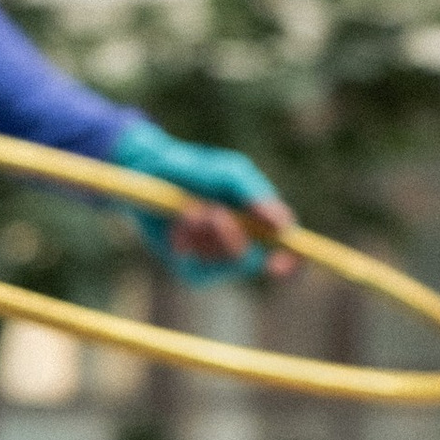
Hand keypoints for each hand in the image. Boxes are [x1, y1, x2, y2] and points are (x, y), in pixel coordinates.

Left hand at [106, 120, 295, 282]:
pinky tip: (177, 226)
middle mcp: (240, 245)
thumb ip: (256, 194)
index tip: (282, 260)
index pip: (286, 250)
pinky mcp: (189, 269)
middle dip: (233, 237)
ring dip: (205, 235)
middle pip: (252, 261)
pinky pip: (197, 268)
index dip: (290, 260)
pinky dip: (187, 244)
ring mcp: (214, 260)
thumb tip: (285, 225)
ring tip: (189, 211)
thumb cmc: (195, 170)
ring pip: (223, 263)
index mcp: (258, 224)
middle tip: (214, 212)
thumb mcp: (230, 173)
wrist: (149, 172)